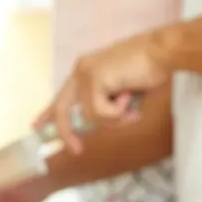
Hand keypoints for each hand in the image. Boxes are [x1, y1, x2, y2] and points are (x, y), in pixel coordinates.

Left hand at [35, 30, 171, 153]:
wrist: (164, 51)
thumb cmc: (150, 69)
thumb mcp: (123, 92)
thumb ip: (108, 105)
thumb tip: (102, 123)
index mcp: (85, 70)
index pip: (61, 96)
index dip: (48, 113)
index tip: (36, 126)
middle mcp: (80, 70)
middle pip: (61, 109)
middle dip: (67, 132)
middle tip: (77, 150)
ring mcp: (85, 73)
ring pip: (90, 116)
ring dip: (115, 119)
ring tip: (132, 107)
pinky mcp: (94, 79)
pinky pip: (101, 113)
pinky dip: (119, 112)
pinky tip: (130, 95)